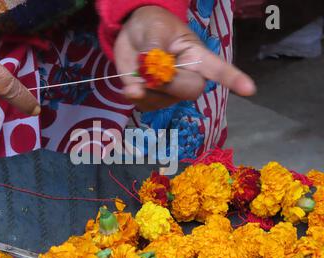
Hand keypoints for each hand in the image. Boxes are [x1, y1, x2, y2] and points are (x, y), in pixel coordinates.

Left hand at [114, 6, 255, 111]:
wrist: (132, 34)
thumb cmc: (151, 26)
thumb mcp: (154, 28)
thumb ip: (155, 49)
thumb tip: (152, 73)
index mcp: (195, 56)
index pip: (217, 68)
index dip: (232, 79)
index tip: (249, 90)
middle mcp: (187, 76)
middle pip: (190, 90)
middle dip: (169, 84)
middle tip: (149, 72)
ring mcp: (171, 90)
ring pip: (166, 102)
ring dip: (147, 93)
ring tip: (135, 78)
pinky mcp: (153, 98)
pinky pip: (148, 107)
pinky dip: (136, 99)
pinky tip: (131, 88)